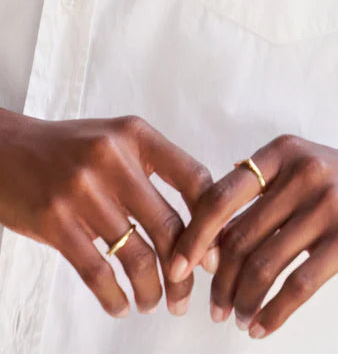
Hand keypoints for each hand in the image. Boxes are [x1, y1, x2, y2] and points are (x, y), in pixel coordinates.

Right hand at [0, 110, 213, 317]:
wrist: (7, 150)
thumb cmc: (71, 149)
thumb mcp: (117, 139)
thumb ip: (154, 167)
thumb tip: (200, 221)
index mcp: (137, 135)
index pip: (194, 177)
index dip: (210, 222)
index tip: (213, 255)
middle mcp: (113, 158)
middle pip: (168, 225)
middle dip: (184, 271)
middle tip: (186, 296)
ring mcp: (83, 190)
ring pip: (135, 254)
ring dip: (150, 289)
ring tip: (152, 303)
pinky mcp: (55, 221)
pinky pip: (96, 270)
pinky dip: (113, 296)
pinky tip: (121, 305)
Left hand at [167, 133, 337, 337]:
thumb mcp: (308, 168)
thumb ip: (265, 194)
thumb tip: (210, 238)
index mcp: (284, 151)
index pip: (220, 194)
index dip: (193, 236)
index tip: (177, 268)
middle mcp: (304, 171)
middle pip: (240, 237)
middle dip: (219, 280)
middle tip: (214, 306)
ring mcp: (329, 202)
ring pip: (265, 264)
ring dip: (243, 300)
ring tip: (238, 317)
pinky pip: (299, 284)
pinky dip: (274, 312)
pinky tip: (263, 325)